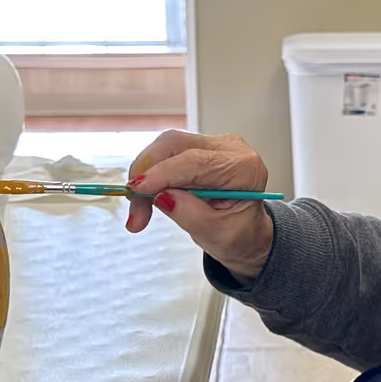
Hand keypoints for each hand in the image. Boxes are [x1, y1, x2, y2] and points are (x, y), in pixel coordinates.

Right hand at [125, 130, 275, 280]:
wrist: (245, 232)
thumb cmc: (240, 234)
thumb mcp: (219, 236)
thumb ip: (192, 215)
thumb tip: (163, 197)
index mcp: (244, 169)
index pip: (196, 162)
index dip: (162, 174)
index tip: (137, 191)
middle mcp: (230, 149)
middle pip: (175, 145)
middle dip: (147, 175)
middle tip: (135, 211)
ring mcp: (212, 145)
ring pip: (165, 147)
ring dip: (145, 176)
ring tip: (140, 212)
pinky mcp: (197, 148)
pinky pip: (165, 154)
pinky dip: (150, 175)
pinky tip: (148, 197)